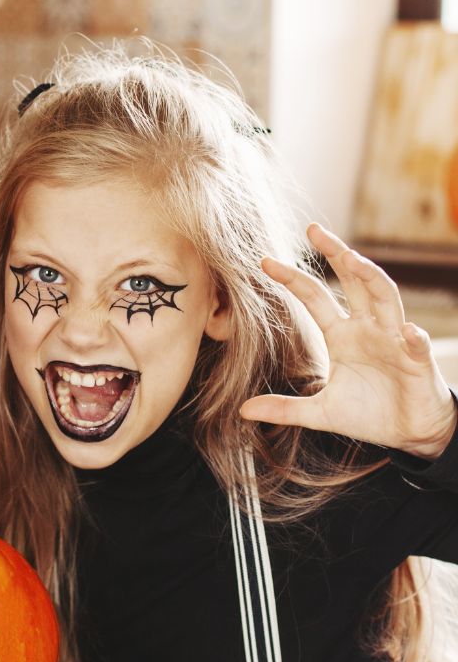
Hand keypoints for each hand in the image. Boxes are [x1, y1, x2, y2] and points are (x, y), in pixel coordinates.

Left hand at [240, 223, 457, 459]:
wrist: (409, 431)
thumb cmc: (369, 413)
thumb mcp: (319, 413)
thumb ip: (284, 409)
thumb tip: (243, 410)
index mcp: (342, 335)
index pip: (315, 297)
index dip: (292, 279)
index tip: (265, 261)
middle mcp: (368, 329)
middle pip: (354, 281)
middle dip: (336, 254)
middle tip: (314, 230)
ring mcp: (395, 341)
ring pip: (385, 298)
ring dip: (371, 278)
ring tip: (352, 259)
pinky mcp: (418, 362)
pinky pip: (415, 345)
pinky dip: (413, 338)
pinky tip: (408, 332)